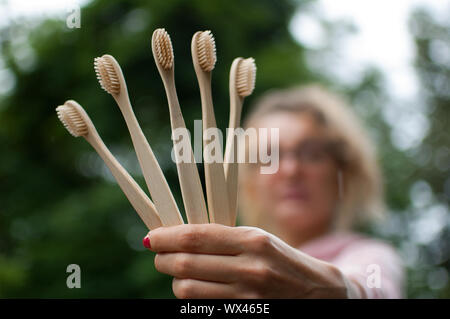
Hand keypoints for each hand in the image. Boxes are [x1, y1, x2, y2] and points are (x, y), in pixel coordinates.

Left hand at [145, 223, 356, 298]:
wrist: (320, 293)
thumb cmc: (282, 260)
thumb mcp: (257, 239)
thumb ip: (221, 239)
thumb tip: (178, 237)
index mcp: (253, 240)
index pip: (196, 237)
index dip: (166, 236)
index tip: (151, 237)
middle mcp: (251, 268)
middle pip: (186, 264)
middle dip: (163, 259)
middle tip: (158, 254)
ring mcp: (249, 297)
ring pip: (188, 290)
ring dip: (176, 280)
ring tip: (180, 272)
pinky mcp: (247, 316)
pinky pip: (203, 308)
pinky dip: (193, 298)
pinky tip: (198, 288)